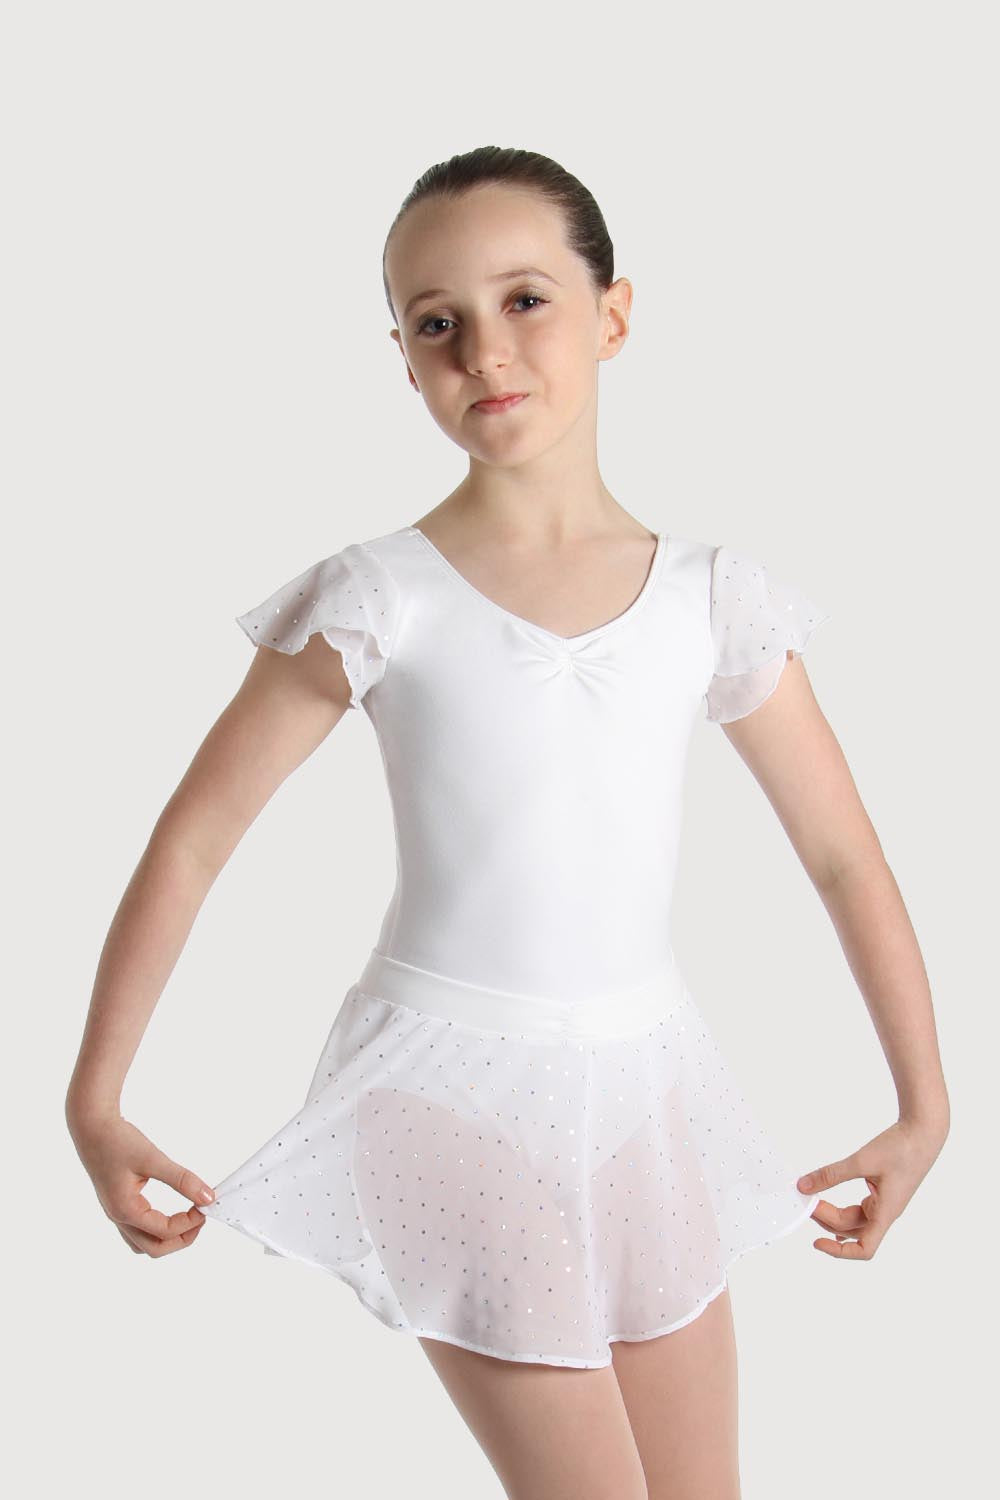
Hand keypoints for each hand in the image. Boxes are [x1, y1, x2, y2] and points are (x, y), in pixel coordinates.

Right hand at [68, 1108, 216, 1256]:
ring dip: (168, 1238)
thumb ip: (182, 1179)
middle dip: (182, 1238)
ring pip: (144, 1244)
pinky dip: (156, 1229)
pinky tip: (168, 1214)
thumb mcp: (153, 1158)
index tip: (205, 1205)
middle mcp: (118, 1217)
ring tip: (188, 1219)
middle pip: (154, 1249)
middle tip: (200, 1218)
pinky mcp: (117, 1205)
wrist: (91, 1127)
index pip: (165, 1232)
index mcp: (125, 1210)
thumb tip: (207, 1197)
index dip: (190, 1222)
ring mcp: (116, 1213)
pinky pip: (137, 1231)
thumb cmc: (116, 1141)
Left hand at [796, 1115, 947, 1259]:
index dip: (840, 1253)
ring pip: (855, 1220)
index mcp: (886, 1212)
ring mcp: (885, 1204)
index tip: (817, 1243)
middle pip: (852, 1230)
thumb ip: (831, 1175)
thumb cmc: (902, 1148)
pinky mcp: (883, 1193)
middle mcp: (886, 1213)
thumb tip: (804, 1186)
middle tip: (806, 1202)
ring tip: (813, 1200)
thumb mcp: (862, 1161)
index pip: (865, 1248)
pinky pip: (860, 1210)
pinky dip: (843, 1209)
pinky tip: (832, 1207)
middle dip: (826, 1220)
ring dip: (833, 1214)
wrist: (924, 1132)